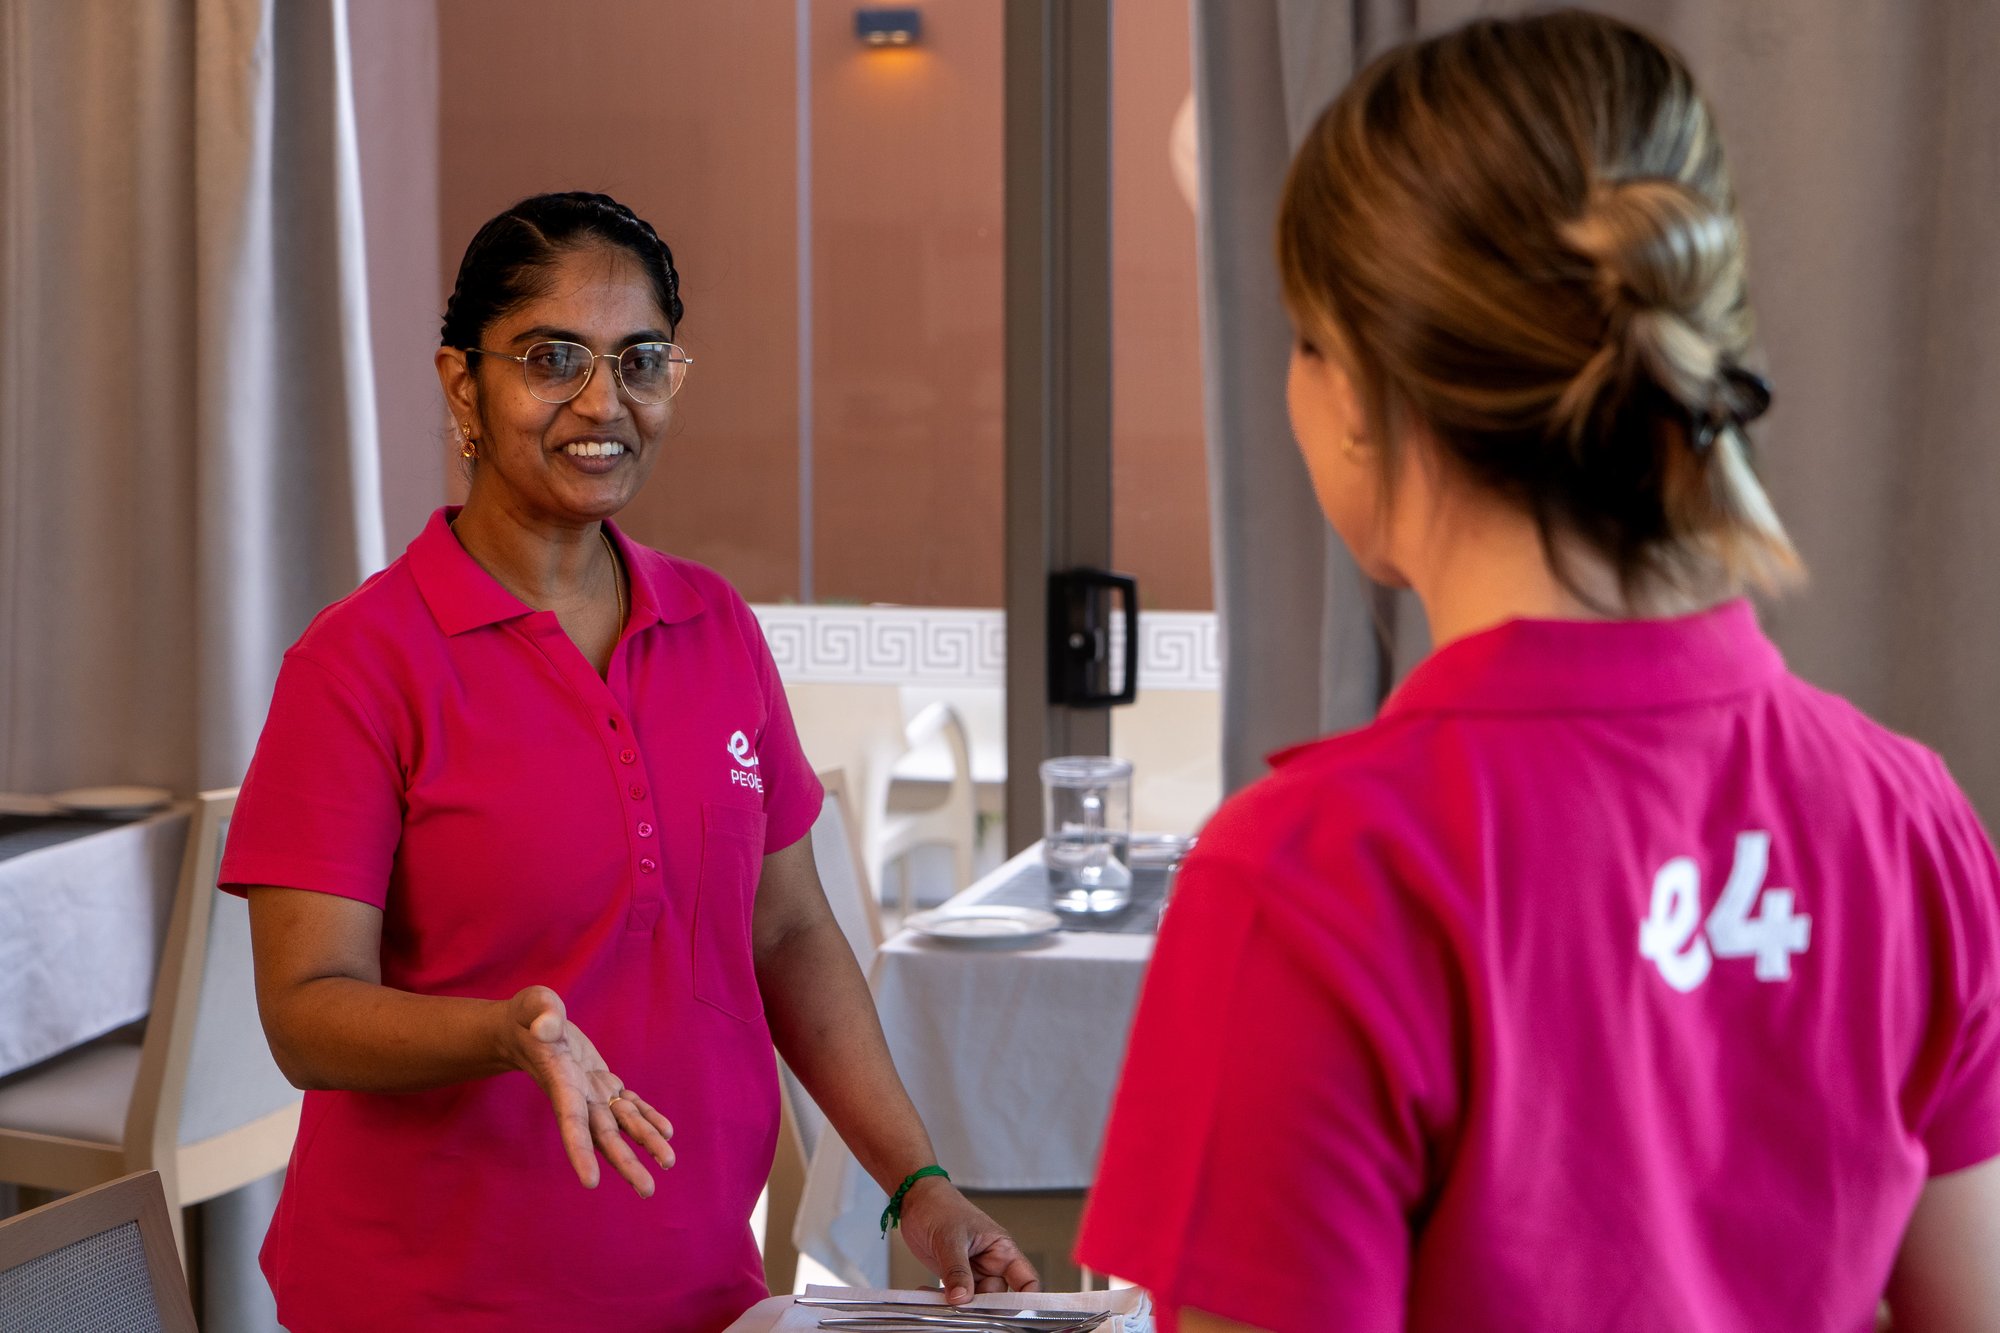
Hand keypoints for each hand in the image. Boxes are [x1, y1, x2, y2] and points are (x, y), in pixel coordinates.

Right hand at [503, 985, 674, 1195]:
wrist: (527, 1030)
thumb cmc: (527, 1016)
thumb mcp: (532, 1005)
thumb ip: (540, 1013)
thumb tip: (547, 1026)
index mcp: (560, 1082)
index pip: (571, 1121)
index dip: (580, 1151)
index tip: (590, 1182)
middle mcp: (578, 1096)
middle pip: (603, 1135)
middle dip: (625, 1162)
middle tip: (647, 1190)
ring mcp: (593, 1093)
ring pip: (622, 1124)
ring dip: (646, 1142)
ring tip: (668, 1163)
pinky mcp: (604, 1084)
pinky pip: (629, 1105)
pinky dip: (647, 1117)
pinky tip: (667, 1132)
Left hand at [895, 1177, 1040, 1304]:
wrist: (915, 1200)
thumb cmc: (940, 1205)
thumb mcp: (950, 1238)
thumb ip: (957, 1270)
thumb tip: (962, 1298)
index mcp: (1002, 1250)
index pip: (1027, 1280)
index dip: (1028, 1299)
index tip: (1014, 1313)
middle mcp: (991, 1264)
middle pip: (998, 1298)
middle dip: (983, 1307)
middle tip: (964, 1309)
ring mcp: (973, 1272)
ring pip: (975, 1301)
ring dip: (959, 1306)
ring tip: (941, 1300)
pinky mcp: (954, 1277)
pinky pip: (956, 1297)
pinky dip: (943, 1301)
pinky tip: (928, 1295)